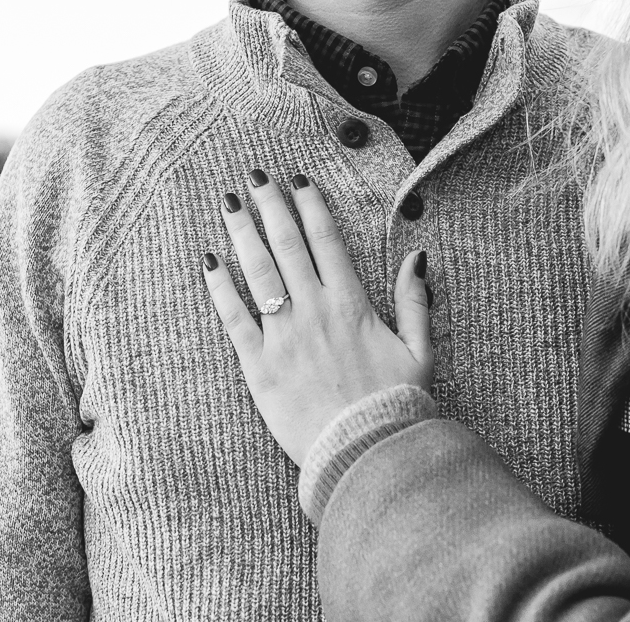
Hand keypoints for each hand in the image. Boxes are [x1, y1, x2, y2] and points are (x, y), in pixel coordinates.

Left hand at [201, 169, 433, 465]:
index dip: (311, 205)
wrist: (365, 454)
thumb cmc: (395, 407)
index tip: (298, 178)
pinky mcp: (259, 365)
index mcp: (352, 305)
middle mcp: (315, 311)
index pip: (326, 240)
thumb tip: (417, 257)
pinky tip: (209, 261)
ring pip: (258, 272)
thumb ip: (415, 302)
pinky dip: (220, 288)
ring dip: (242, 233)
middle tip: (254, 176)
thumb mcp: (420, 351)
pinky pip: (234, 318)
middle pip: (288, 245)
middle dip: (270, 205)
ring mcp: (284, 337)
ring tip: (228, 203)